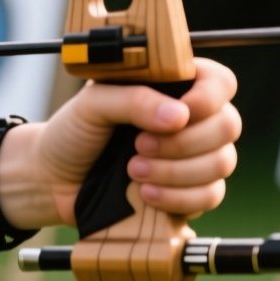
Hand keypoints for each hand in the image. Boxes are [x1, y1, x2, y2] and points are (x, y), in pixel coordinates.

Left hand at [25, 58, 241, 225]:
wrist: (51, 180)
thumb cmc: (71, 134)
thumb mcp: (91, 104)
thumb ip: (132, 99)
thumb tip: (179, 115)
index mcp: (171, 88)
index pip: (220, 83)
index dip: (208, 98)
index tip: (178, 113)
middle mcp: (190, 120)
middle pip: (228, 125)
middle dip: (184, 141)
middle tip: (138, 146)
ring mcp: (193, 158)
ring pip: (222, 163)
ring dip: (177, 171)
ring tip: (133, 171)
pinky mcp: (188, 192)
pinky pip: (211, 196)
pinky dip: (180, 198)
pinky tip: (145, 195)